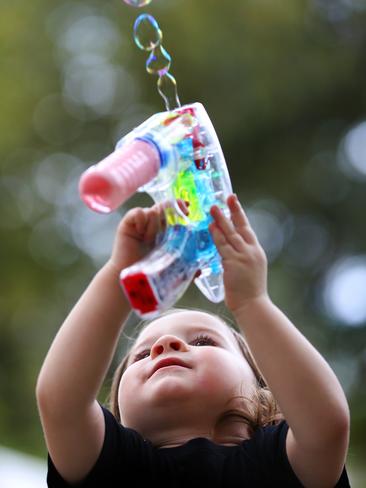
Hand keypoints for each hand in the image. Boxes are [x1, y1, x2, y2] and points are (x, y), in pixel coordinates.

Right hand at [107, 200, 188, 274]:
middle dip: (172, 210)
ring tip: (150, 240)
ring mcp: (140, 222)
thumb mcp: (173, 266)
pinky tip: (141, 235)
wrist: (132, 281)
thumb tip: (200, 271)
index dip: (180, 206)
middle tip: (179, 217)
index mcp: (164, 230)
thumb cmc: (151, 274)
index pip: (174, 210)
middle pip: (164, 206)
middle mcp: (153, 223)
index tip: (188, 211)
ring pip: (153, 211)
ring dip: (155, 225)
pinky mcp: (128, 223)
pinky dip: (142, 222)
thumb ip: (185, 265)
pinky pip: (139, 213)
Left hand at [209, 194, 267, 313]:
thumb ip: (240, 259)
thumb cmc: (249, 293)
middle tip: (228, 196)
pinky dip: (217, 236)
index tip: (235, 203)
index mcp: (256, 252)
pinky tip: (211, 227)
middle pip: (241, 227)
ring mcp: (243, 257)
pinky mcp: (233, 264)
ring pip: (231, 234)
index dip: (240, 215)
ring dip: (221, 220)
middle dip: (234, 210)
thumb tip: (227, 254)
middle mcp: (251, 251)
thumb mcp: (249, 271)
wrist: (253, 306)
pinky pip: (223, 246)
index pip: (247, 230)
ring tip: (213, 208)